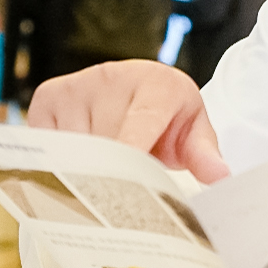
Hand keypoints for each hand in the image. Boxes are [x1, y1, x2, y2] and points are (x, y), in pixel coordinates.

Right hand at [28, 59, 228, 181]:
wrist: (142, 87)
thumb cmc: (170, 116)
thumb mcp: (193, 132)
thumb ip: (204, 154)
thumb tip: (221, 176)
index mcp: (157, 85)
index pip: (140, 121)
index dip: (130, 148)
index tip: (123, 170)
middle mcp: (112, 77)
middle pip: (104, 144)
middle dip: (113, 172)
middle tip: (125, 190)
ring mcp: (77, 85)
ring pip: (74, 148)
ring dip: (87, 166)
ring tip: (109, 162)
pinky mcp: (47, 97)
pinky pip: (48, 145)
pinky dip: (62, 158)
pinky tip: (83, 151)